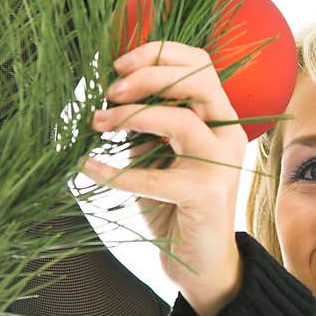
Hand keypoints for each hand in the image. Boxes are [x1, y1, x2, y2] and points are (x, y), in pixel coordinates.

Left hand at [78, 41, 248, 315]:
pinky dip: (114, 171)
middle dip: (148, 75)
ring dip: (131, 116)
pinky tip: (89, 167)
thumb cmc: (174, 205)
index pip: (199, 63)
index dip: (158, 53)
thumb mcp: (155, 153)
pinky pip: (153, 176)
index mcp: (219, 118)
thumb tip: (107, 92)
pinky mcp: (205, 195)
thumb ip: (143, 122)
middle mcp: (227, 134)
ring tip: (97, 124)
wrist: (199, 262)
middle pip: (197, 79)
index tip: (118, 64)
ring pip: (180, 120)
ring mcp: (220, 164)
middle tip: (109, 90)